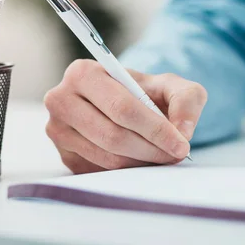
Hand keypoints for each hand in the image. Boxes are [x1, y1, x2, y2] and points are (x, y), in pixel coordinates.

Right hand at [44, 59, 206, 173]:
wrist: (123, 102)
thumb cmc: (143, 92)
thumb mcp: (170, 84)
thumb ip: (186, 99)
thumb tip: (183, 130)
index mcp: (83, 73)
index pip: (122, 107)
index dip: (154, 129)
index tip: (180, 144)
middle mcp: (61, 100)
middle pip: (112, 136)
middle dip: (150, 149)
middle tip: (175, 155)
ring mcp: (58, 130)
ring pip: (107, 157)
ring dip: (141, 162)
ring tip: (161, 156)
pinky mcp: (63, 155)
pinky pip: (99, 171)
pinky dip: (126, 171)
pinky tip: (140, 159)